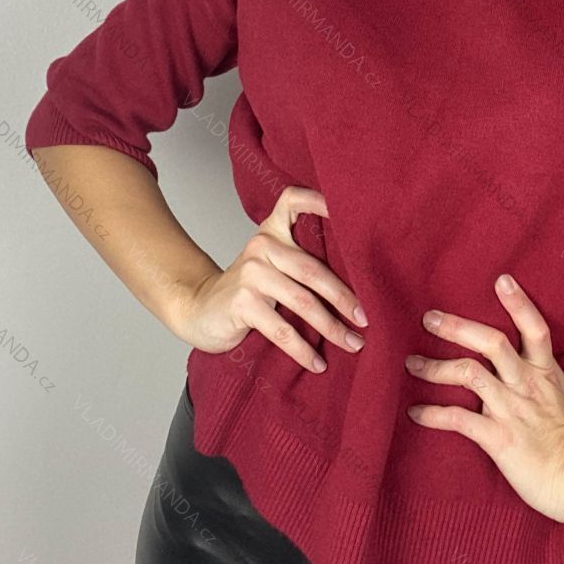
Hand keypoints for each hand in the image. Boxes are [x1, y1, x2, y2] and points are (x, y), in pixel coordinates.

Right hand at [173, 186, 367, 370]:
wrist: (198, 309)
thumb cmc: (246, 289)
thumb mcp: (270, 264)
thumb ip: (299, 260)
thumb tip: (357, 284)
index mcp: (272, 231)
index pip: (293, 200)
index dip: (319, 199)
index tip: (351, 211)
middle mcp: (262, 246)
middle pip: (314, 269)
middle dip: (344, 298)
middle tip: (366, 319)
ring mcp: (251, 273)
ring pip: (303, 302)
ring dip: (332, 328)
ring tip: (353, 343)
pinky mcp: (243, 302)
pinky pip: (282, 329)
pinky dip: (303, 350)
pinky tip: (317, 363)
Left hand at [404, 274, 563, 523]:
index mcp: (546, 372)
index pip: (534, 328)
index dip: (518, 302)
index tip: (501, 280)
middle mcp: (525, 384)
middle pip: (490, 342)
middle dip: (456, 327)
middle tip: (429, 318)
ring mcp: (510, 409)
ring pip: (467, 374)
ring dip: (434, 367)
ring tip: (412, 363)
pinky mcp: (497, 437)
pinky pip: (458, 419)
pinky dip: (433, 413)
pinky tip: (415, 412)